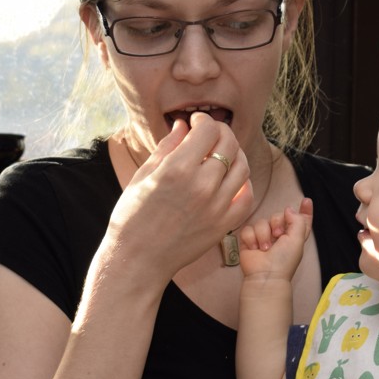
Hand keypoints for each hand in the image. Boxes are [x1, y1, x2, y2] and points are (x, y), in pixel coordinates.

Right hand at [108, 112, 253, 274]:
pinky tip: (231, 180)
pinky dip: (243, 183)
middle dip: (220, 132)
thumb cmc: (132, 217)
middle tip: (210, 134)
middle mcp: (202, 185)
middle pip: (229, 144)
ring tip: (221, 154)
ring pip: (242, 167)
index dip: (204, 120)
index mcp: (177, 169)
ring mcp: (216, 207)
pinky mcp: (224, 225)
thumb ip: (167, 147)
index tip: (196, 122)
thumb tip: (183, 125)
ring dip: (234, 154)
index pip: (207, 129)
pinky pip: (246, 197)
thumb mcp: (143, 176)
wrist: (137, 259)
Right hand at [238, 197, 312, 281]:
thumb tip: (288, 209)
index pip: (300, 220)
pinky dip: (251, 239)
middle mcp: (279, 236)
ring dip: (263, 235)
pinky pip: (248, 229)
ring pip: (261, 222)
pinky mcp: (249, 241)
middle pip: (277, 216)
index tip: (306, 200)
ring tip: (265, 249)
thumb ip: (297, 220)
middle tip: (277, 236)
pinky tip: (254, 249)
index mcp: (294, 236)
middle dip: (276, 223)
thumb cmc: (284, 261)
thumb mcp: (297, 240)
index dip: (304, 210)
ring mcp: (263, 238)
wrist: (265, 275)